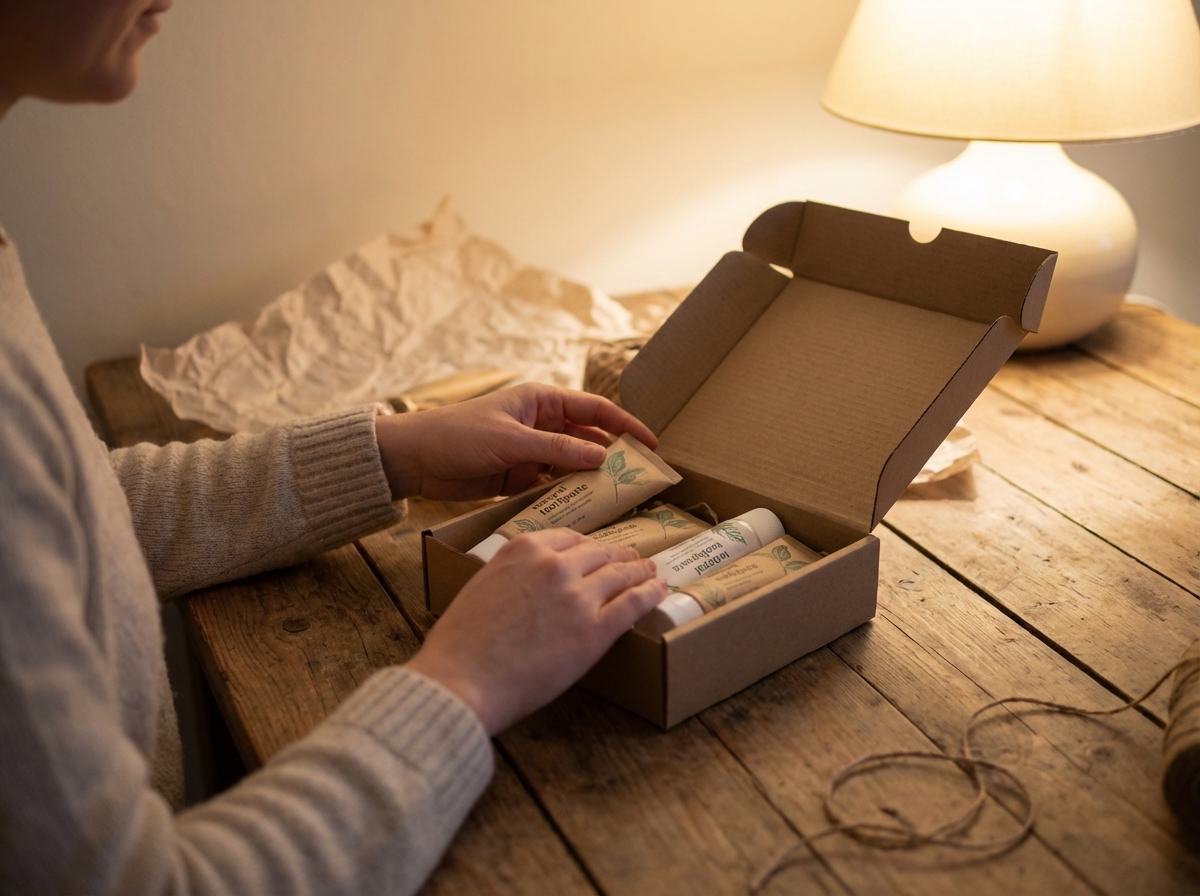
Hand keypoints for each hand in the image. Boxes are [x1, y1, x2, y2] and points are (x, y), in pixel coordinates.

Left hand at [374, 383, 657, 500]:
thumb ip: (557, 450)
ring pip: (572, 466)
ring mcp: (530, 452)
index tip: (652, 443)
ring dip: (590, 481)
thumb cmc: (458, 436)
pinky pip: (552, 487)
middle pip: (588, 440)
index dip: (625, 424)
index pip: (595, 410)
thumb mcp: (511, 441)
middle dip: (613, 458)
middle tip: (641, 481)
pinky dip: (567, 497)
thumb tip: (602, 458)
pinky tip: (583, 512)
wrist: (414, 459)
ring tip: (617, 501)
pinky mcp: (518, 478)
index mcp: (541, 401)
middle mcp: (541, 424)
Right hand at [405, 528, 666, 734]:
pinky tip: (659, 591)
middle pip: (598, 554)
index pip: (568, 539)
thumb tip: (528, 583)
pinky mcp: (595, 630)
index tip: (596, 550)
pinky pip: (633, 604)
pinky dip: (650, 594)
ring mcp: (578, 595)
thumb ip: (511, 574)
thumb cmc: (461, 643)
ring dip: (639, 571)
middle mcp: (555, 565)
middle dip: (618, 556)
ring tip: (651, 572)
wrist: (462, 679)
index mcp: (524, 549)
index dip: (588, 546)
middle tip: (633, 559)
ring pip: (620, 575)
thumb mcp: (482, 585)